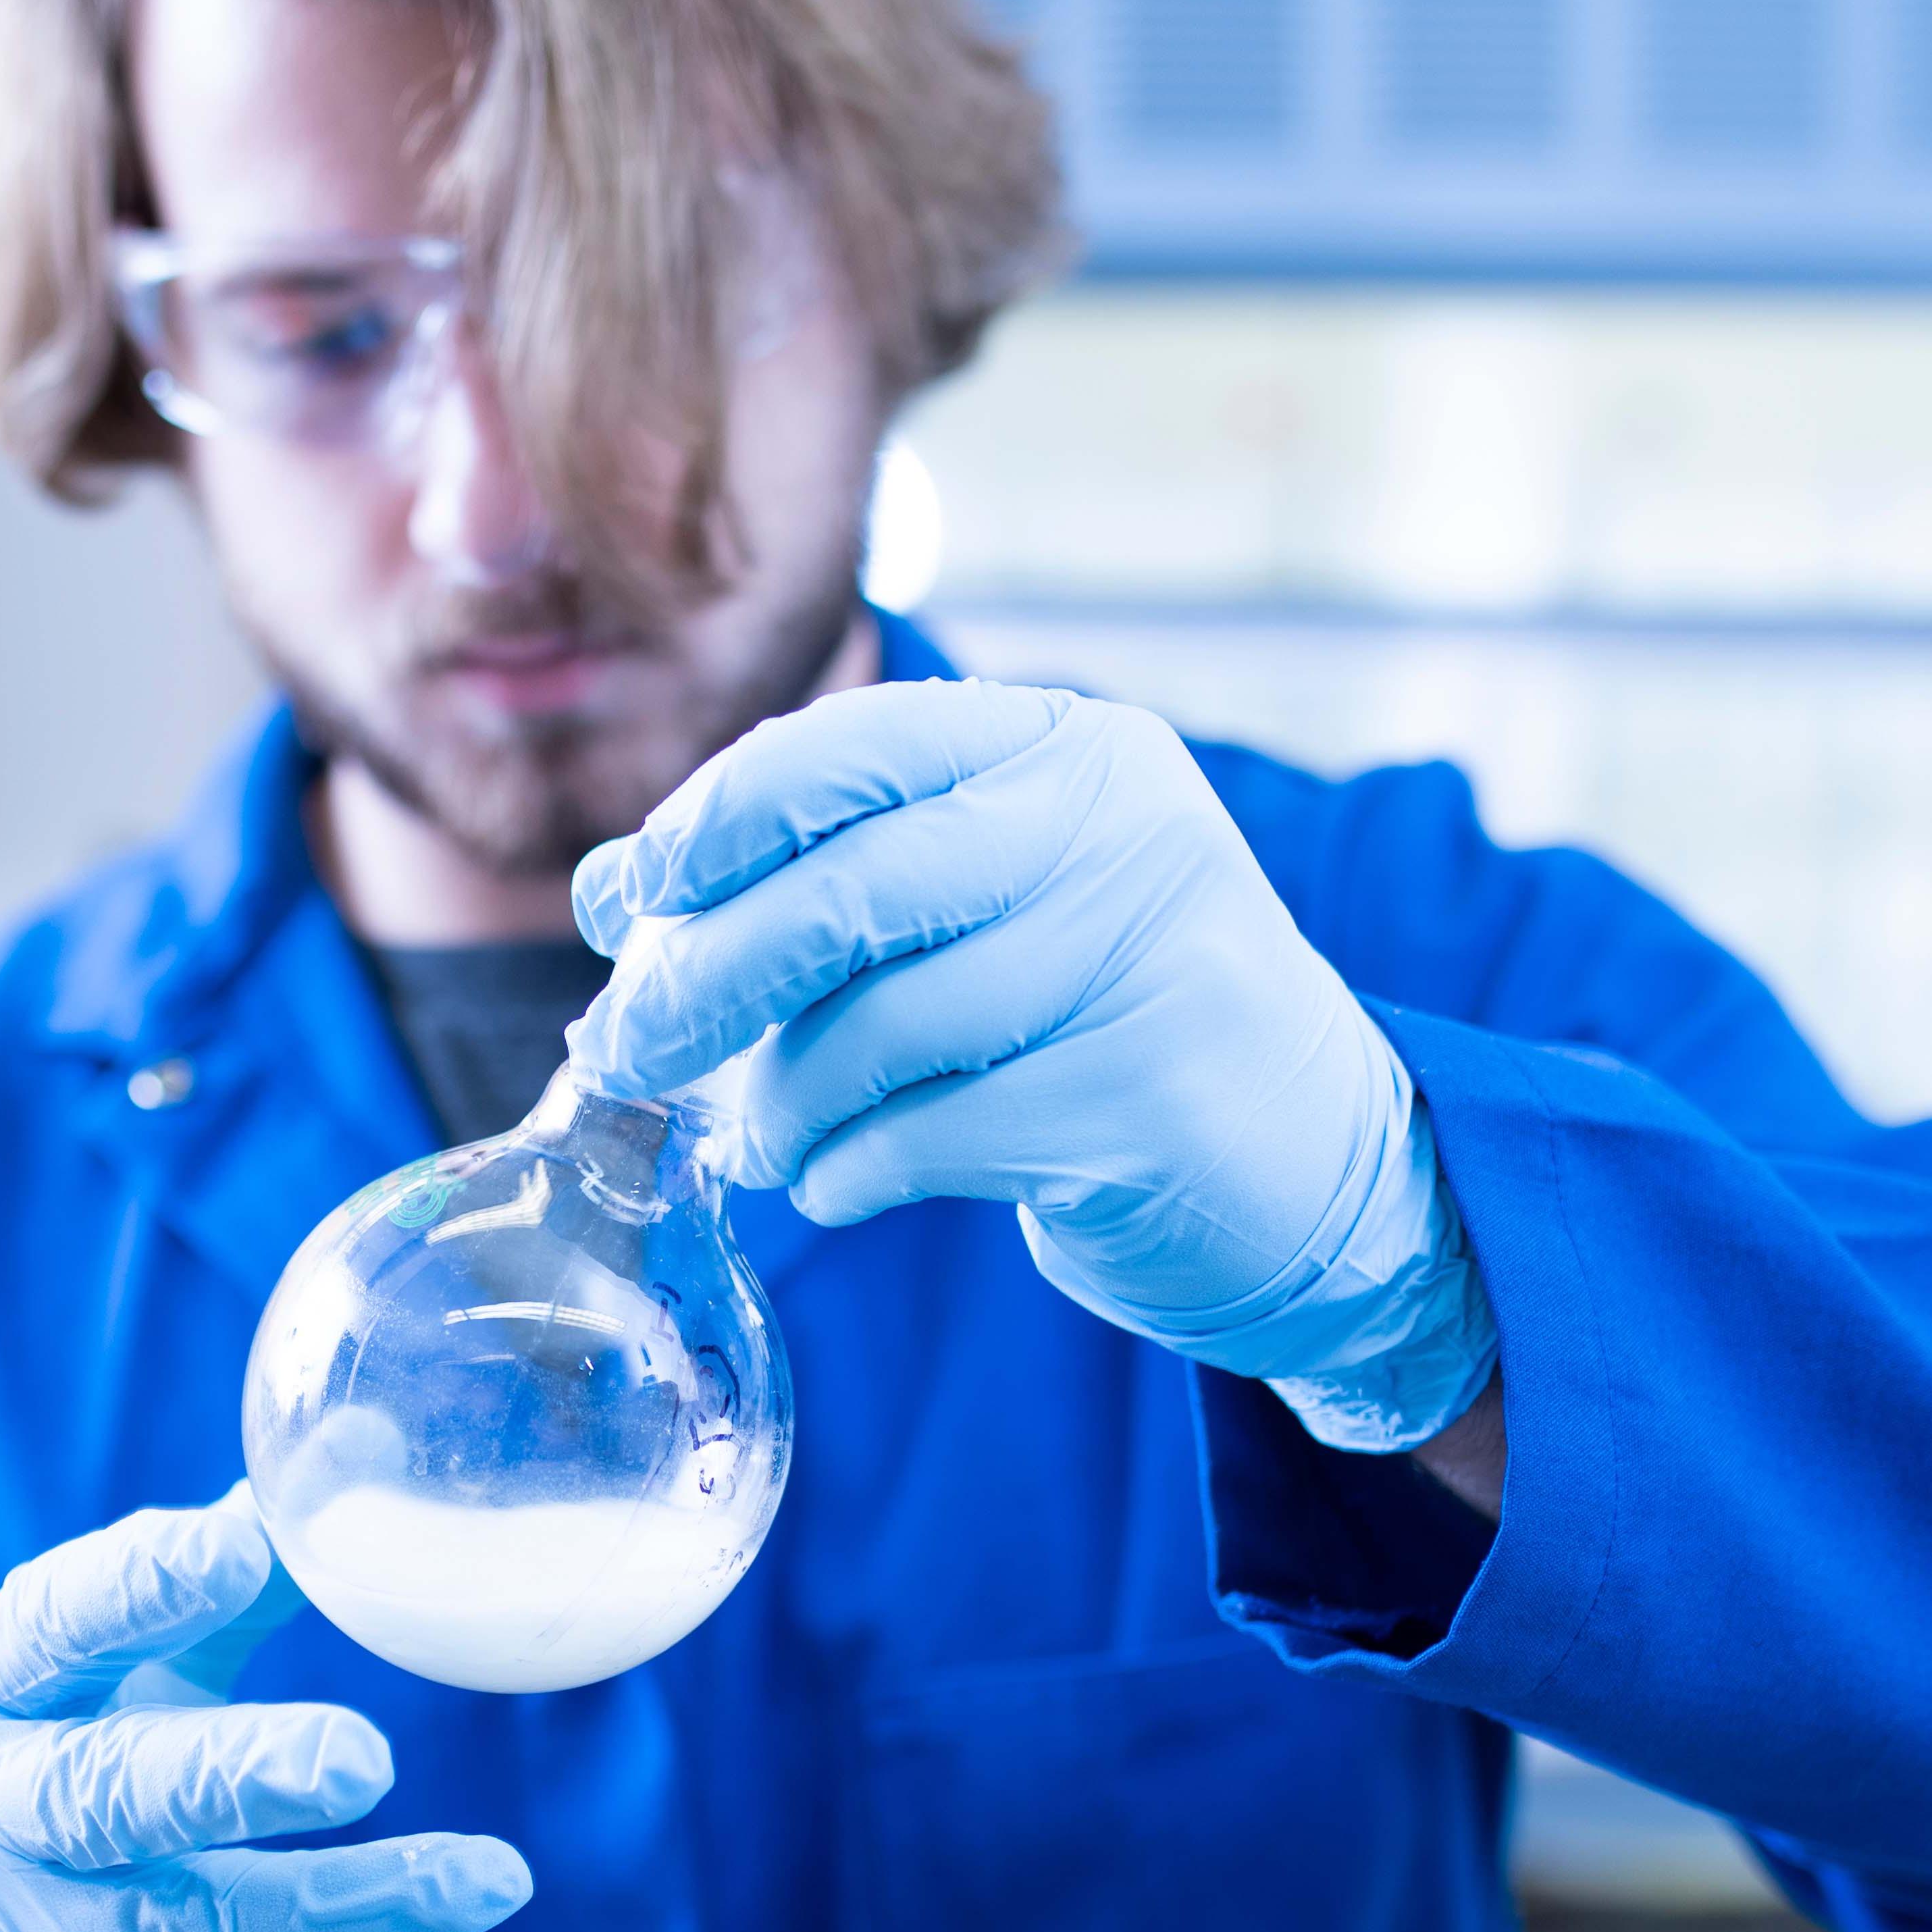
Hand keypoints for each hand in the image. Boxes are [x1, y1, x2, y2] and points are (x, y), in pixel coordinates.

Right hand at [0, 1486, 530, 1931]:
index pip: (51, 1626)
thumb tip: (364, 1443)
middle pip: (107, 1801)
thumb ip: (224, 1564)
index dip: (136, 1587)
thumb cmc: (59, 1749)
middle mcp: (10, 1817)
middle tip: (366, 1757)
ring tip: (487, 1879)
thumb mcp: (102, 1656)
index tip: (237, 1544)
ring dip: (345, 1912)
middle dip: (235, 1776)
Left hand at [569, 679, 1494, 1448]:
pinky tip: (839, 1183)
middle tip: (623, 1051)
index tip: (625, 897)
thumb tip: (616, 897)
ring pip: (878, 1029)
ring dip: (781, 1104)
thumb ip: (832, 883)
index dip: (715, 821)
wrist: (1316, 1163)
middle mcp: (1117, 828)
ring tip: (762, 1142)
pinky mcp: (1149, 1095)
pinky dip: (852, 1170)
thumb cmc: (1104, 1023)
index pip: (850, 748)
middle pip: (847, 891)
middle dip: (705, 979)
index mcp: (1068, 749)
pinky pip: (931, 1135)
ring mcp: (1146, 957)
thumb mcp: (996, 906)